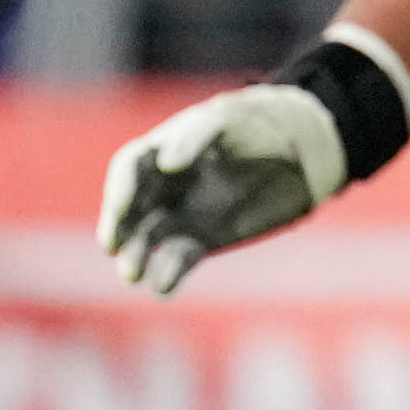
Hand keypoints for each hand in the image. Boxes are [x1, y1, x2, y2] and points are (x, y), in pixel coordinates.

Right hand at [97, 85, 347, 293]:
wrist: (297, 153)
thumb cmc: (255, 127)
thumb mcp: (228, 121)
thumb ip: (196, 138)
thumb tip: (167, 164)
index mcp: (161, 151)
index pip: (129, 168)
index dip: (121, 187)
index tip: (121, 206)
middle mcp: (163, 186)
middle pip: (128, 209)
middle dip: (117, 228)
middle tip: (112, 246)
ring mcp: (180, 215)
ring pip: (147, 239)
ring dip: (136, 257)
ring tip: (132, 276)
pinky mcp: (201, 240)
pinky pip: (177, 260)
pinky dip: (167, 274)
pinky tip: (162, 287)